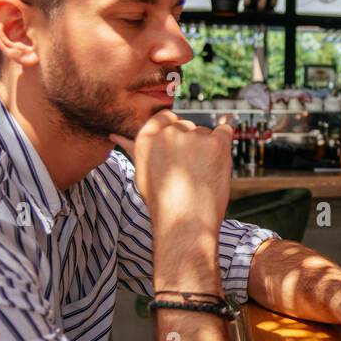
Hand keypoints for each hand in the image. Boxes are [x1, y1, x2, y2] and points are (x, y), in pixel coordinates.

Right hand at [110, 111, 233, 239]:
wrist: (186, 223)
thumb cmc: (164, 203)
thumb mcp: (142, 173)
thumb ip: (134, 150)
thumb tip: (115, 136)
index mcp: (147, 139)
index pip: (165, 117)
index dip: (175, 131)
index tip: (180, 148)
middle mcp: (168, 133)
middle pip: (187, 126)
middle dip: (192, 144)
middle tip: (190, 172)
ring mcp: (193, 136)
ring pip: (206, 133)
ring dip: (208, 150)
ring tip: (201, 177)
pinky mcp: (216, 143)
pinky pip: (226, 132)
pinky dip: (225, 147)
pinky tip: (217, 166)